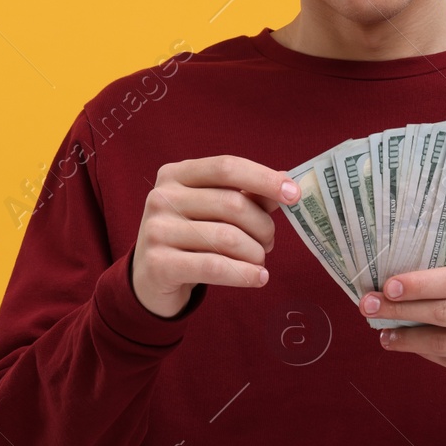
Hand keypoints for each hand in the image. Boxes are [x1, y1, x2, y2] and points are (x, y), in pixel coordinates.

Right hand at [132, 155, 300, 318]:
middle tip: (269, 242)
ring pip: (227, 238)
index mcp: (176, 174)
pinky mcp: (158, 264)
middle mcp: (161, 197)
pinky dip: (244, 274)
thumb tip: (286, 185)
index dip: (264, 178)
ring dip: (255, 253)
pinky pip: (214, 267)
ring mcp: (156, 230)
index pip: (226, 167)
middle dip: (262, 226)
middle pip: (231, 204)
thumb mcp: (213, 211)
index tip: (294, 194)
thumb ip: (246, 196)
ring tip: (259, 262)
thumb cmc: (190, 237)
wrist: (151, 278)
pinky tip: (258, 278)